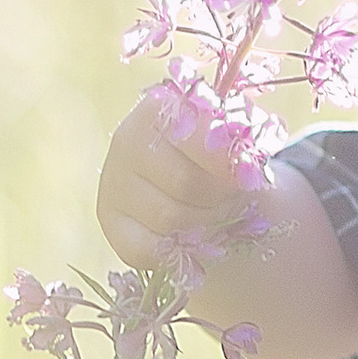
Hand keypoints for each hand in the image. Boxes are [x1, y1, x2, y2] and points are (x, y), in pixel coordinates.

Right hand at [95, 89, 266, 269]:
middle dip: (219, 198)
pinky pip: (147, 249)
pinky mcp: (110, 221)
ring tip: (213, 214)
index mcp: (161, 108)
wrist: (188, 172)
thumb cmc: (214, 151)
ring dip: (204, 225)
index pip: (201, 141)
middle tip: (232, 199)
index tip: (247, 176)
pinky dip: (177, 249)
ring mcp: (113, 182)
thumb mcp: (233, 134)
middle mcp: (128, 140)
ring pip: (169, 220)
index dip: (231, 166)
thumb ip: (243, 140)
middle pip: (185, 184)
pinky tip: (190, 236)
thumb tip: (247, 167)